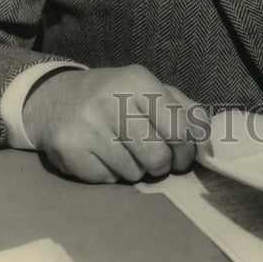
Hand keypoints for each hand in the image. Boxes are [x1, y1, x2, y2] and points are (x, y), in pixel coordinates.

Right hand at [21, 64, 202, 183]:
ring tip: (124, 150)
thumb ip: (183, 110)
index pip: (179, 127)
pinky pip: (110, 181)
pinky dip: (113, 175)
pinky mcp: (71, 152)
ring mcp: (88, 128)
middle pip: (158, 156)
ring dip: (137, 169)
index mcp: (137, 80)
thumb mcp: (148, 89)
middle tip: (156, 158)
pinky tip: (103, 156)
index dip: (188, 150)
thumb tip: (209, 145)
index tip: (184, 155)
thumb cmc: (113, 96)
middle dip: (163, 164)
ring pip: (135, 173)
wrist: (53, 100)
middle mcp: (111, 100)